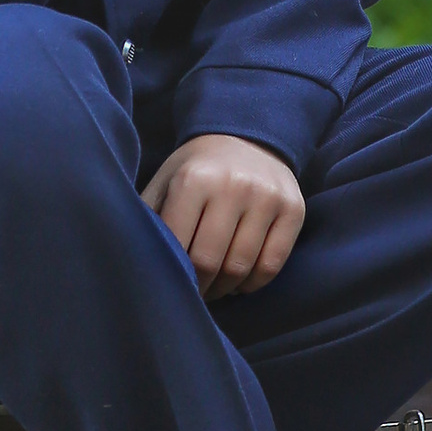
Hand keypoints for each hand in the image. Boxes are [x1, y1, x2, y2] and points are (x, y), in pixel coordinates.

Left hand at [144, 133, 305, 299]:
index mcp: (194, 178)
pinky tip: (240, 280)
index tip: (171, 285)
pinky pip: (272, 265)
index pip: (179, 246)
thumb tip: (137, 264)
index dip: (173, 275)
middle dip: (199, 287)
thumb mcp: (164, 182)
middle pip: (211, 262)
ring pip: (242, 268)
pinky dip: (253, 283)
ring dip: (225, 288)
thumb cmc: (196, 169)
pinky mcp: (294, 209)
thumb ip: (149, 219)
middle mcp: (233, 185)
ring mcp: (268, 196)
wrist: (245, 136)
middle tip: (194, 293)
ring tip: (215, 287)